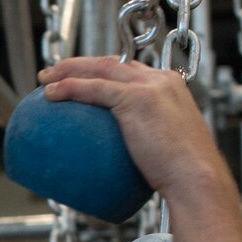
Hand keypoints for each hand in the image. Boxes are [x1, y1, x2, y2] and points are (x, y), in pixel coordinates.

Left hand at [37, 57, 229, 201]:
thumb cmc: (184, 177)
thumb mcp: (167, 154)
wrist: (196, 178)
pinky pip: (93, 89)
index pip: (130, 70)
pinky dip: (70, 88)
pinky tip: (49, 95)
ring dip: (68, 69)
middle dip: (80, 64)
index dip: (102, 71)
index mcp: (171, 87)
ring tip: (45, 79)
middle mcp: (161, 80)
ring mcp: (149, 86)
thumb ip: (148, 147)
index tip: (83, 79)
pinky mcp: (136, 98)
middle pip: (111, 63)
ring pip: (99, 68)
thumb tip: (124, 166)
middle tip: (55, 75)